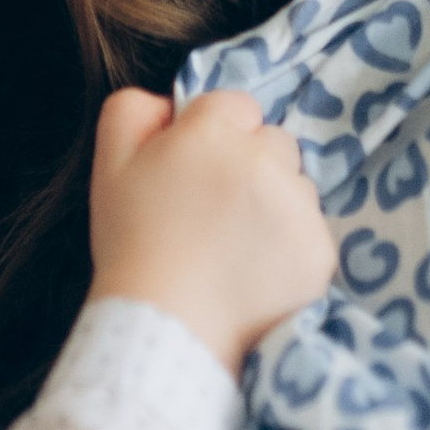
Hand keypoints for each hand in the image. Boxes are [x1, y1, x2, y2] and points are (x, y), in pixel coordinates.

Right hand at [86, 87, 335, 373]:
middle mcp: (265, 160)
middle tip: (216, 211)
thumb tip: (172, 102)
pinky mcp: (319, 250)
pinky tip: (256, 270)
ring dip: (275, 203)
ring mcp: (298, 206)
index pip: (236, 106)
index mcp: (213, 133)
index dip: (215, 137)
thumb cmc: (132, 243)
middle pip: (274, 142)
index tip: (197, 174)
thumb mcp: (110, 164)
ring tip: (235, 245)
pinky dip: (290, 246)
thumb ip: (135, 110)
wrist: (166, 327)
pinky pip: (312, 230)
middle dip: (251, 165)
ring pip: (297, 185)